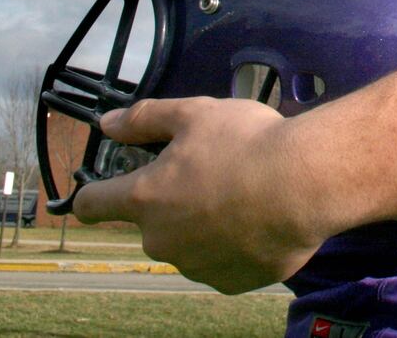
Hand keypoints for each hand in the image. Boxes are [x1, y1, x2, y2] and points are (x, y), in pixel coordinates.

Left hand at [72, 97, 324, 292]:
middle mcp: (161, 239)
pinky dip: (233, 246)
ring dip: (204, 226)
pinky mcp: (229, 283)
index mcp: (144, 197)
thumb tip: (105, 123)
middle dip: (172, 203)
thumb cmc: (247, 144)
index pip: (92, 204)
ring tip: (245, 197)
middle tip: (211, 175)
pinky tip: (259, 223)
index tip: (101, 192)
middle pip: (151, 223)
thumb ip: (145, 118)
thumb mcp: (195, 114)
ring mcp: (195, 265)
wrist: (304, 185)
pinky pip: (222, 263)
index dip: (92, 195)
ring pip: (188, 244)